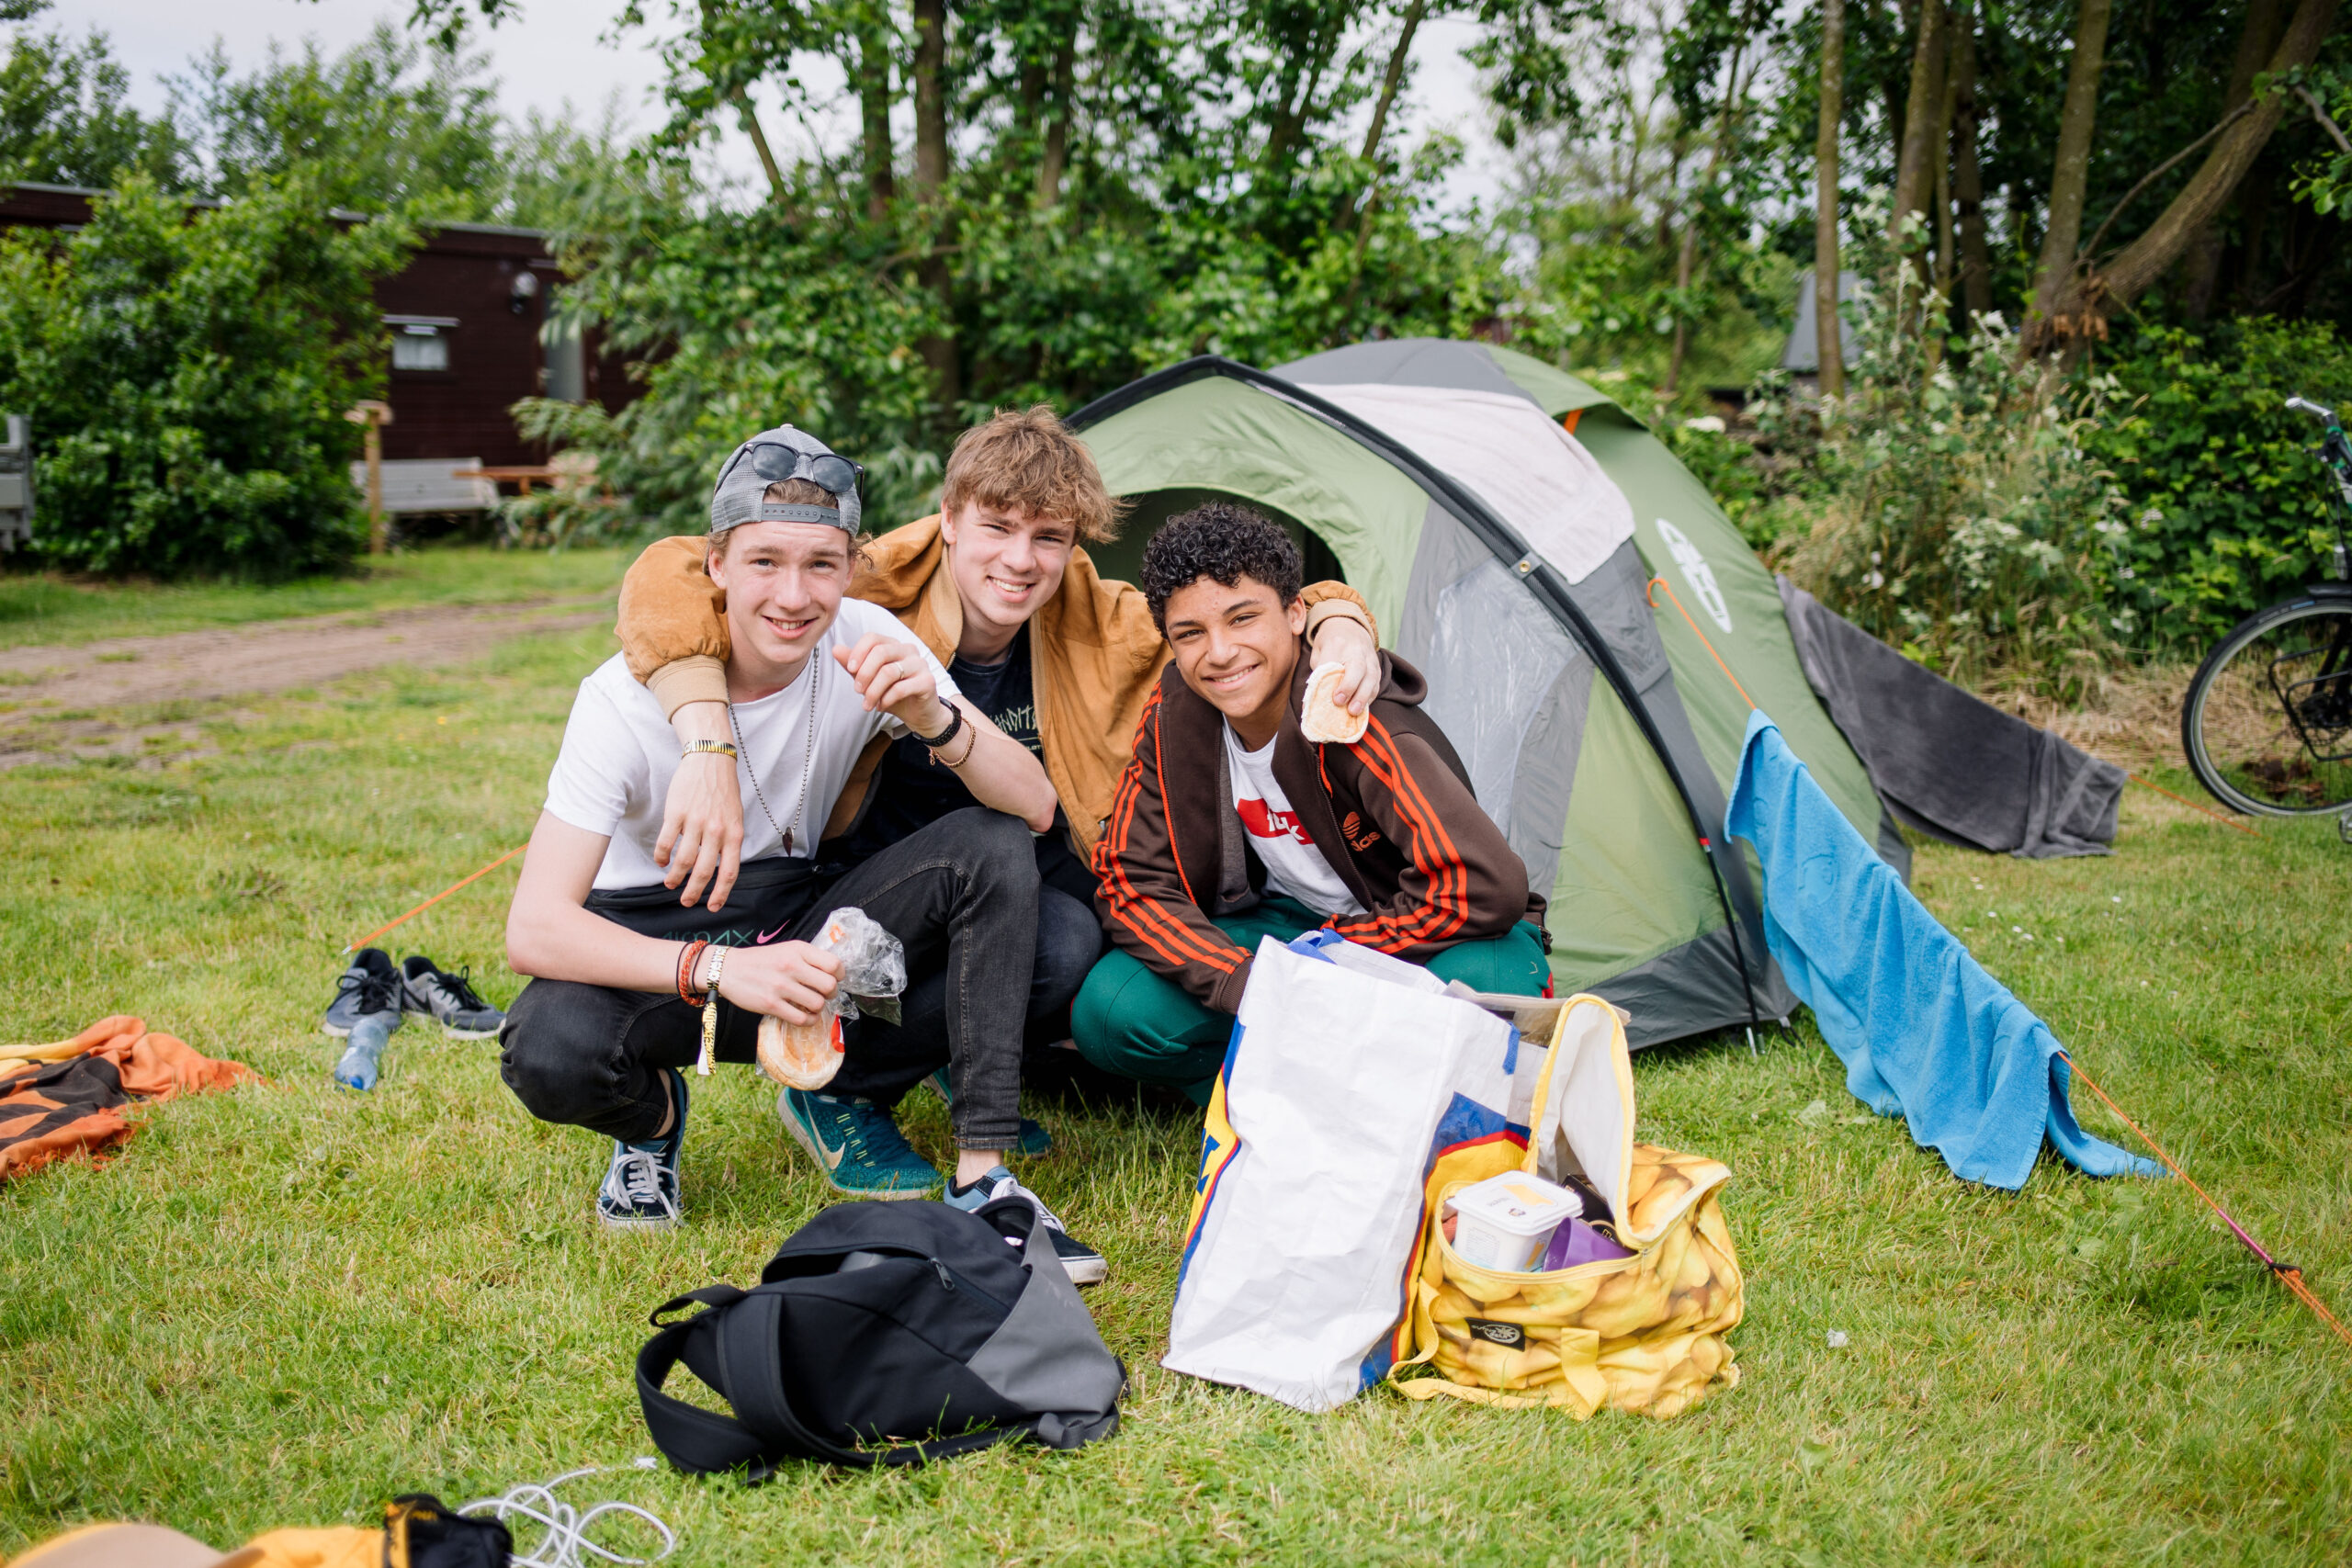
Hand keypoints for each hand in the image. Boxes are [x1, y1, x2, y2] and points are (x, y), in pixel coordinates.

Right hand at [656, 750, 743, 909]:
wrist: (710, 760)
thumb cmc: (723, 791)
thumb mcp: (735, 818)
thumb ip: (729, 842)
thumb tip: (719, 869)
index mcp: (734, 834)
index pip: (730, 871)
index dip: (721, 893)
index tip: (712, 907)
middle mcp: (717, 830)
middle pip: (704, 871)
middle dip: (694, 891)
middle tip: (686, 901)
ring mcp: (696, 822)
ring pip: (684, 860)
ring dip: (675, 877)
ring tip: (671, 883)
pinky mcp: (677, 813)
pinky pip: (667, 842)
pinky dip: (662, 857)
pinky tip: (661, 862)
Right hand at [714, 940, 843, 1025]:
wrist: (728, 969)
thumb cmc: (760, 960)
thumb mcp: (786, 949)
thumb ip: (808, 958)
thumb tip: (833, 973)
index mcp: (798, 950)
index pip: (834, 964)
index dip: (839, 975)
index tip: (834, 979)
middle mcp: (791, 966)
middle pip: (829, 986)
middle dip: (831, 993)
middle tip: (823, 994)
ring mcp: (781, 986)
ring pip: (817, 1004)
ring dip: (819, 1008)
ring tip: (812, 1006)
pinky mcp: (771, 1005)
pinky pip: (801, 1019)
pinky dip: (809, 1021)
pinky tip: (805, 1016)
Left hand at [834, 633, 949, 734]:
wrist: (918, 713)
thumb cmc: (893, 694)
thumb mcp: (870, 680)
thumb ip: (854, 665)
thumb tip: (836, 649)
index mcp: (894, 645)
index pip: (873, 638)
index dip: (858, 652)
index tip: (850, 669)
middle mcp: (908, 650)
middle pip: (881, 652)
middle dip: (864, 674)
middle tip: (857, 691)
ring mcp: (920, 664)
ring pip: (889, 672)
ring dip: (873, 691)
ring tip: (868, 705)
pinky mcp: (927, 681)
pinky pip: (901, 688)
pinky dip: (886, 699)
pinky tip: (881, 706)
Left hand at [1309, 613, 1380, 715]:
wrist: (1350, 627)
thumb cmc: (1330, 644)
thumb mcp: (1318, 652)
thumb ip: (1318, 673)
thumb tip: (1312, 701)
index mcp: (1337, 643)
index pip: (1332, 663)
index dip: (1326, 681)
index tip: (1321, 697)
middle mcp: (1356, 649)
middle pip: (1357, 667)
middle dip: (1349, 686)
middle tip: (1339, 702)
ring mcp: (1369, 658)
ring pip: (1370, 677)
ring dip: (1362, 696)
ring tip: (1354, 712)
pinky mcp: (1377, 667)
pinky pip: (1376, 683)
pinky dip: (1369, 697)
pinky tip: (1362, 708)